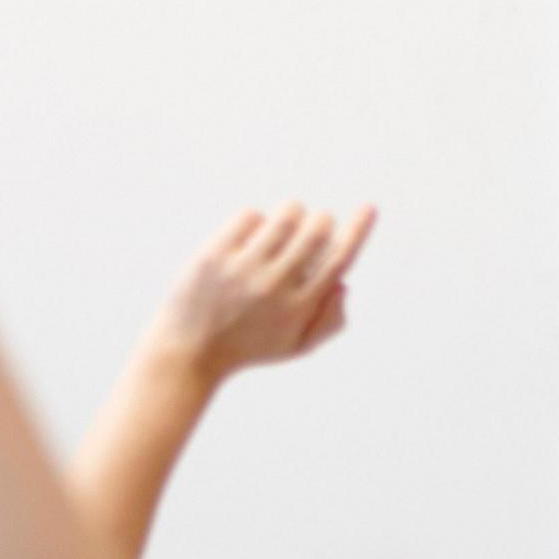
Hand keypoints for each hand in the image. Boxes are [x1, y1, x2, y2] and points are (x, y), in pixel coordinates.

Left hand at [147, 203, 376, 382]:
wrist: (190, 351)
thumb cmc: (249, 346)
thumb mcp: (296, 346)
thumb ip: (329, 321)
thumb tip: (343, 283)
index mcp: (300, 308)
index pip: (339, 259)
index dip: (358, 230)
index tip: (369, 207)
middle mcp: (275, 286)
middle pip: (315, 231)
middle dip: (322, 220)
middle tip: (315, 224)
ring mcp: (243, 269)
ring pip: (284, 216)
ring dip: (293, 212)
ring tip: (286, 223)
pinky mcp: (215, 254)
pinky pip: (249, 216)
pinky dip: (256, 219)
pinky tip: (251, 235)